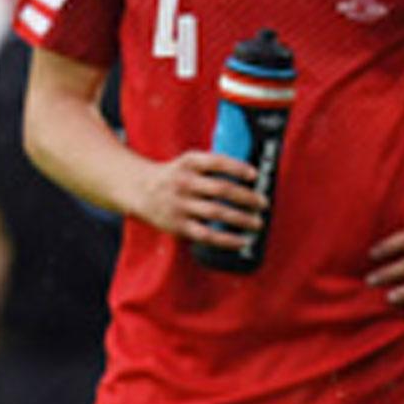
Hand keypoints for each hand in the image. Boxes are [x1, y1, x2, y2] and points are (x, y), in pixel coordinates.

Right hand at [132, 150, 264, 247]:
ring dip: (241, 218)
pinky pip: (207, 234)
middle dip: (246, 197)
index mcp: (189, 163)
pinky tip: (242, 240)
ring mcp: (180, 204)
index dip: (237, 168)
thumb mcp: (187, 162)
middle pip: (221, 189)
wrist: (139, 190)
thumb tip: (249, 176)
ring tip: (258, 222)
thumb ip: (211, 166)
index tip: (255, 175)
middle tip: (263, 203)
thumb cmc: (174, 176)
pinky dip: (227, 239)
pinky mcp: (178, 225)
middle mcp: (184, 182)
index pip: (217, 162)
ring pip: (216, 212)